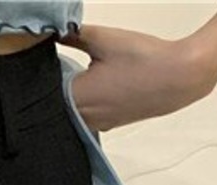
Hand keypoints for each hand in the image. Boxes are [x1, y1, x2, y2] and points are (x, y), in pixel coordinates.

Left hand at [54, 24, 216, 131]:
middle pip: (55, 109)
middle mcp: (84, 119)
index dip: (39, 80)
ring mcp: (98, 124)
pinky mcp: (111, 123)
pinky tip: (89, 88)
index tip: (37, 64)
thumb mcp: (103, 39)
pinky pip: (86, 118)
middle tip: (51, 69)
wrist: (179, 77)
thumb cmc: (142, 59)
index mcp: (76, 99)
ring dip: (68, 99)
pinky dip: (82, 105)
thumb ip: (73, 34)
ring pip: (71, 115)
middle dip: (50, 92)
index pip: (43, 95)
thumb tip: (52, 29)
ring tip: (68, 78)